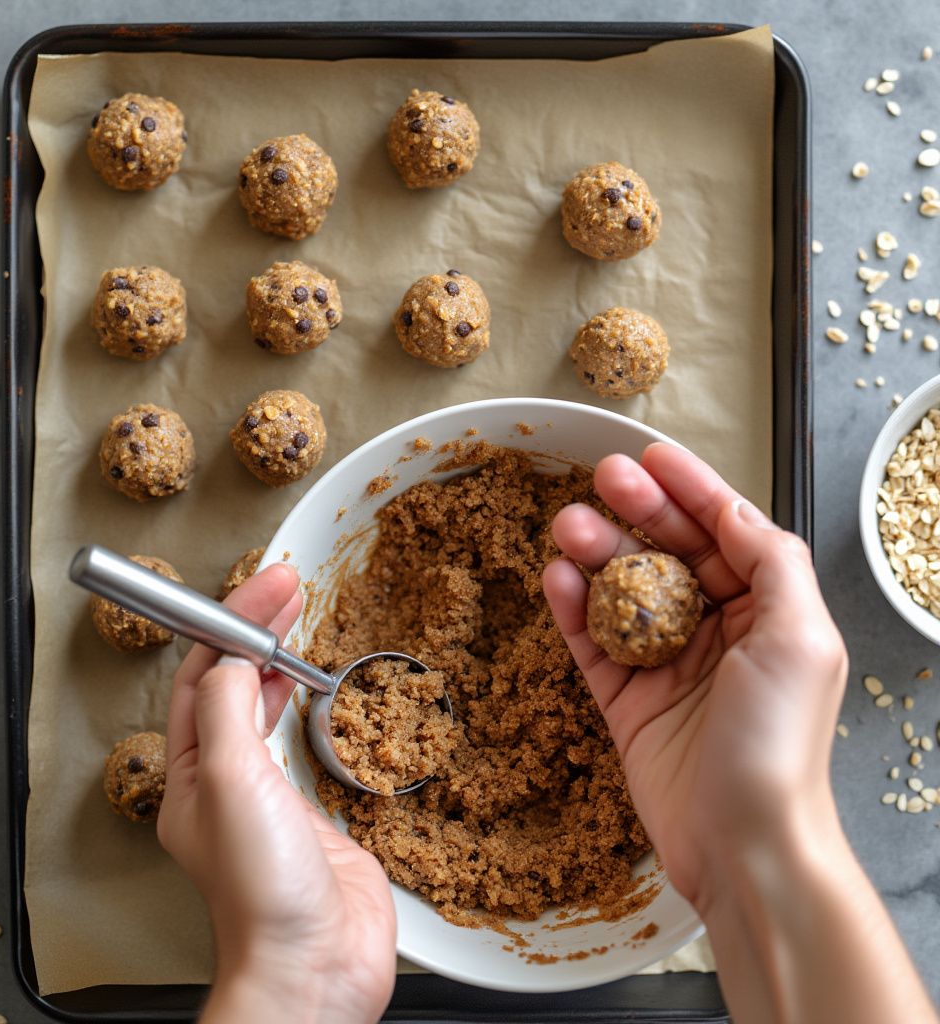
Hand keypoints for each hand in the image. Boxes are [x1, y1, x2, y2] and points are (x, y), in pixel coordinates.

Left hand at [158, 564, 395, 1023]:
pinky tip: (318, 691)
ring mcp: (268, 797)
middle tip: (284, 589)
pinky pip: (304, 742)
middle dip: (256, 631)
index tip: (264, 587)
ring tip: (294, 622)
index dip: (232, 624)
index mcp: (191, 774)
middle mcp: (224, 781)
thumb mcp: (231, 780)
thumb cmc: (262, 893)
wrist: (317, 964)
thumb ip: (229, 710)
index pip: (205, 676)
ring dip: (279, 661)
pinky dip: (310, 705)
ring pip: (265, 707)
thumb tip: (234, 659)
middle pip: (234, 684)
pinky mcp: (312, 812)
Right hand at [542, 443, 847, 914]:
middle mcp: (717, 633)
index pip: (725, 534)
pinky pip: (592, 643)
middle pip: (669, 554)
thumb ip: (773, 564)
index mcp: (765, 614)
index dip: (691, 490)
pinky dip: (573, 609)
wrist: (743, 845)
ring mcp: (667, 666)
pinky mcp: (626, 700)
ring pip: (623, 592)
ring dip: (596, 554)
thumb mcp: (800, 638)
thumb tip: (738, 513)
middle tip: (602, 478)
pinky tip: (557, 578)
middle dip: (637, 511)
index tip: (654, 457)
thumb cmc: (779, 743)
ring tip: (568, 526)